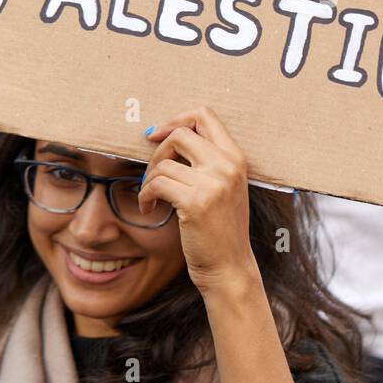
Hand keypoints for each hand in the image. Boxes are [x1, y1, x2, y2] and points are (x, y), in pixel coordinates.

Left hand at [139, 106, 257, 295]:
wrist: (229, 267)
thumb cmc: (220, 229)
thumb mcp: (224, 187)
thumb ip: (206, 161)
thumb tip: (166, 135)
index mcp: (236, 157)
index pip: (205, 115)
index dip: (177, 119)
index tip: (158, 136)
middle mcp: (227, 165)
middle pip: (180, 134)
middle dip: (158, 152)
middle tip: (153, 173)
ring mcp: (213, 183)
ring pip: (164, 163)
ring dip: (149, 180)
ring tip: (152, 197)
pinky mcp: (196, 202)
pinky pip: (157, 184)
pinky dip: (146, 195)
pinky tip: (150, 207)